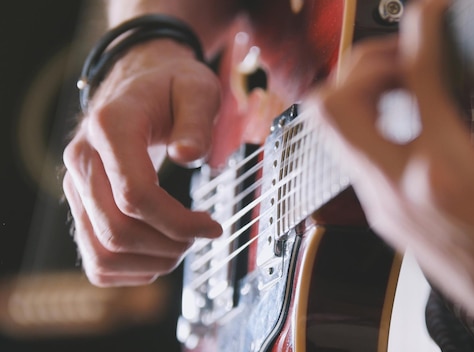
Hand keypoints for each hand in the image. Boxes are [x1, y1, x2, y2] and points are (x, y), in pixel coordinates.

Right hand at [63, 40, 222, 286]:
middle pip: (116, 231)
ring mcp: (77, 186)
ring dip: (152, 261)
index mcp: (110, 127)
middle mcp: (83, 159)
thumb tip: (189, 156)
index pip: (134, 195)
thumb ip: (195, 119)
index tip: (212, 225)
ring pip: (102, 252)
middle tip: (201, 234)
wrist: (139, 84)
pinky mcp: (81, 206)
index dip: (178, 222)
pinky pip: (95, 260)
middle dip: (169, 244)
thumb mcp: (195, 88)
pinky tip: (161, 253)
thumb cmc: (170, 87)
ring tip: (183, 245)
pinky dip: (131, 269)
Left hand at [309, 0, 473, 349]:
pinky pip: (355, 154)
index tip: (434, 13)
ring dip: (361, 93)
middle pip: (335, 104)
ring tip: (408, 83)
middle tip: (407, 56)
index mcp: (448, 173)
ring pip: (333, 131)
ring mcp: (383, 207)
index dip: (426, 28)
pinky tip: (413, 118)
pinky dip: (373, 123)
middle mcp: (401, 191)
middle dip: (365, 63)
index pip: (418, 75)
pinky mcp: (382, 216)